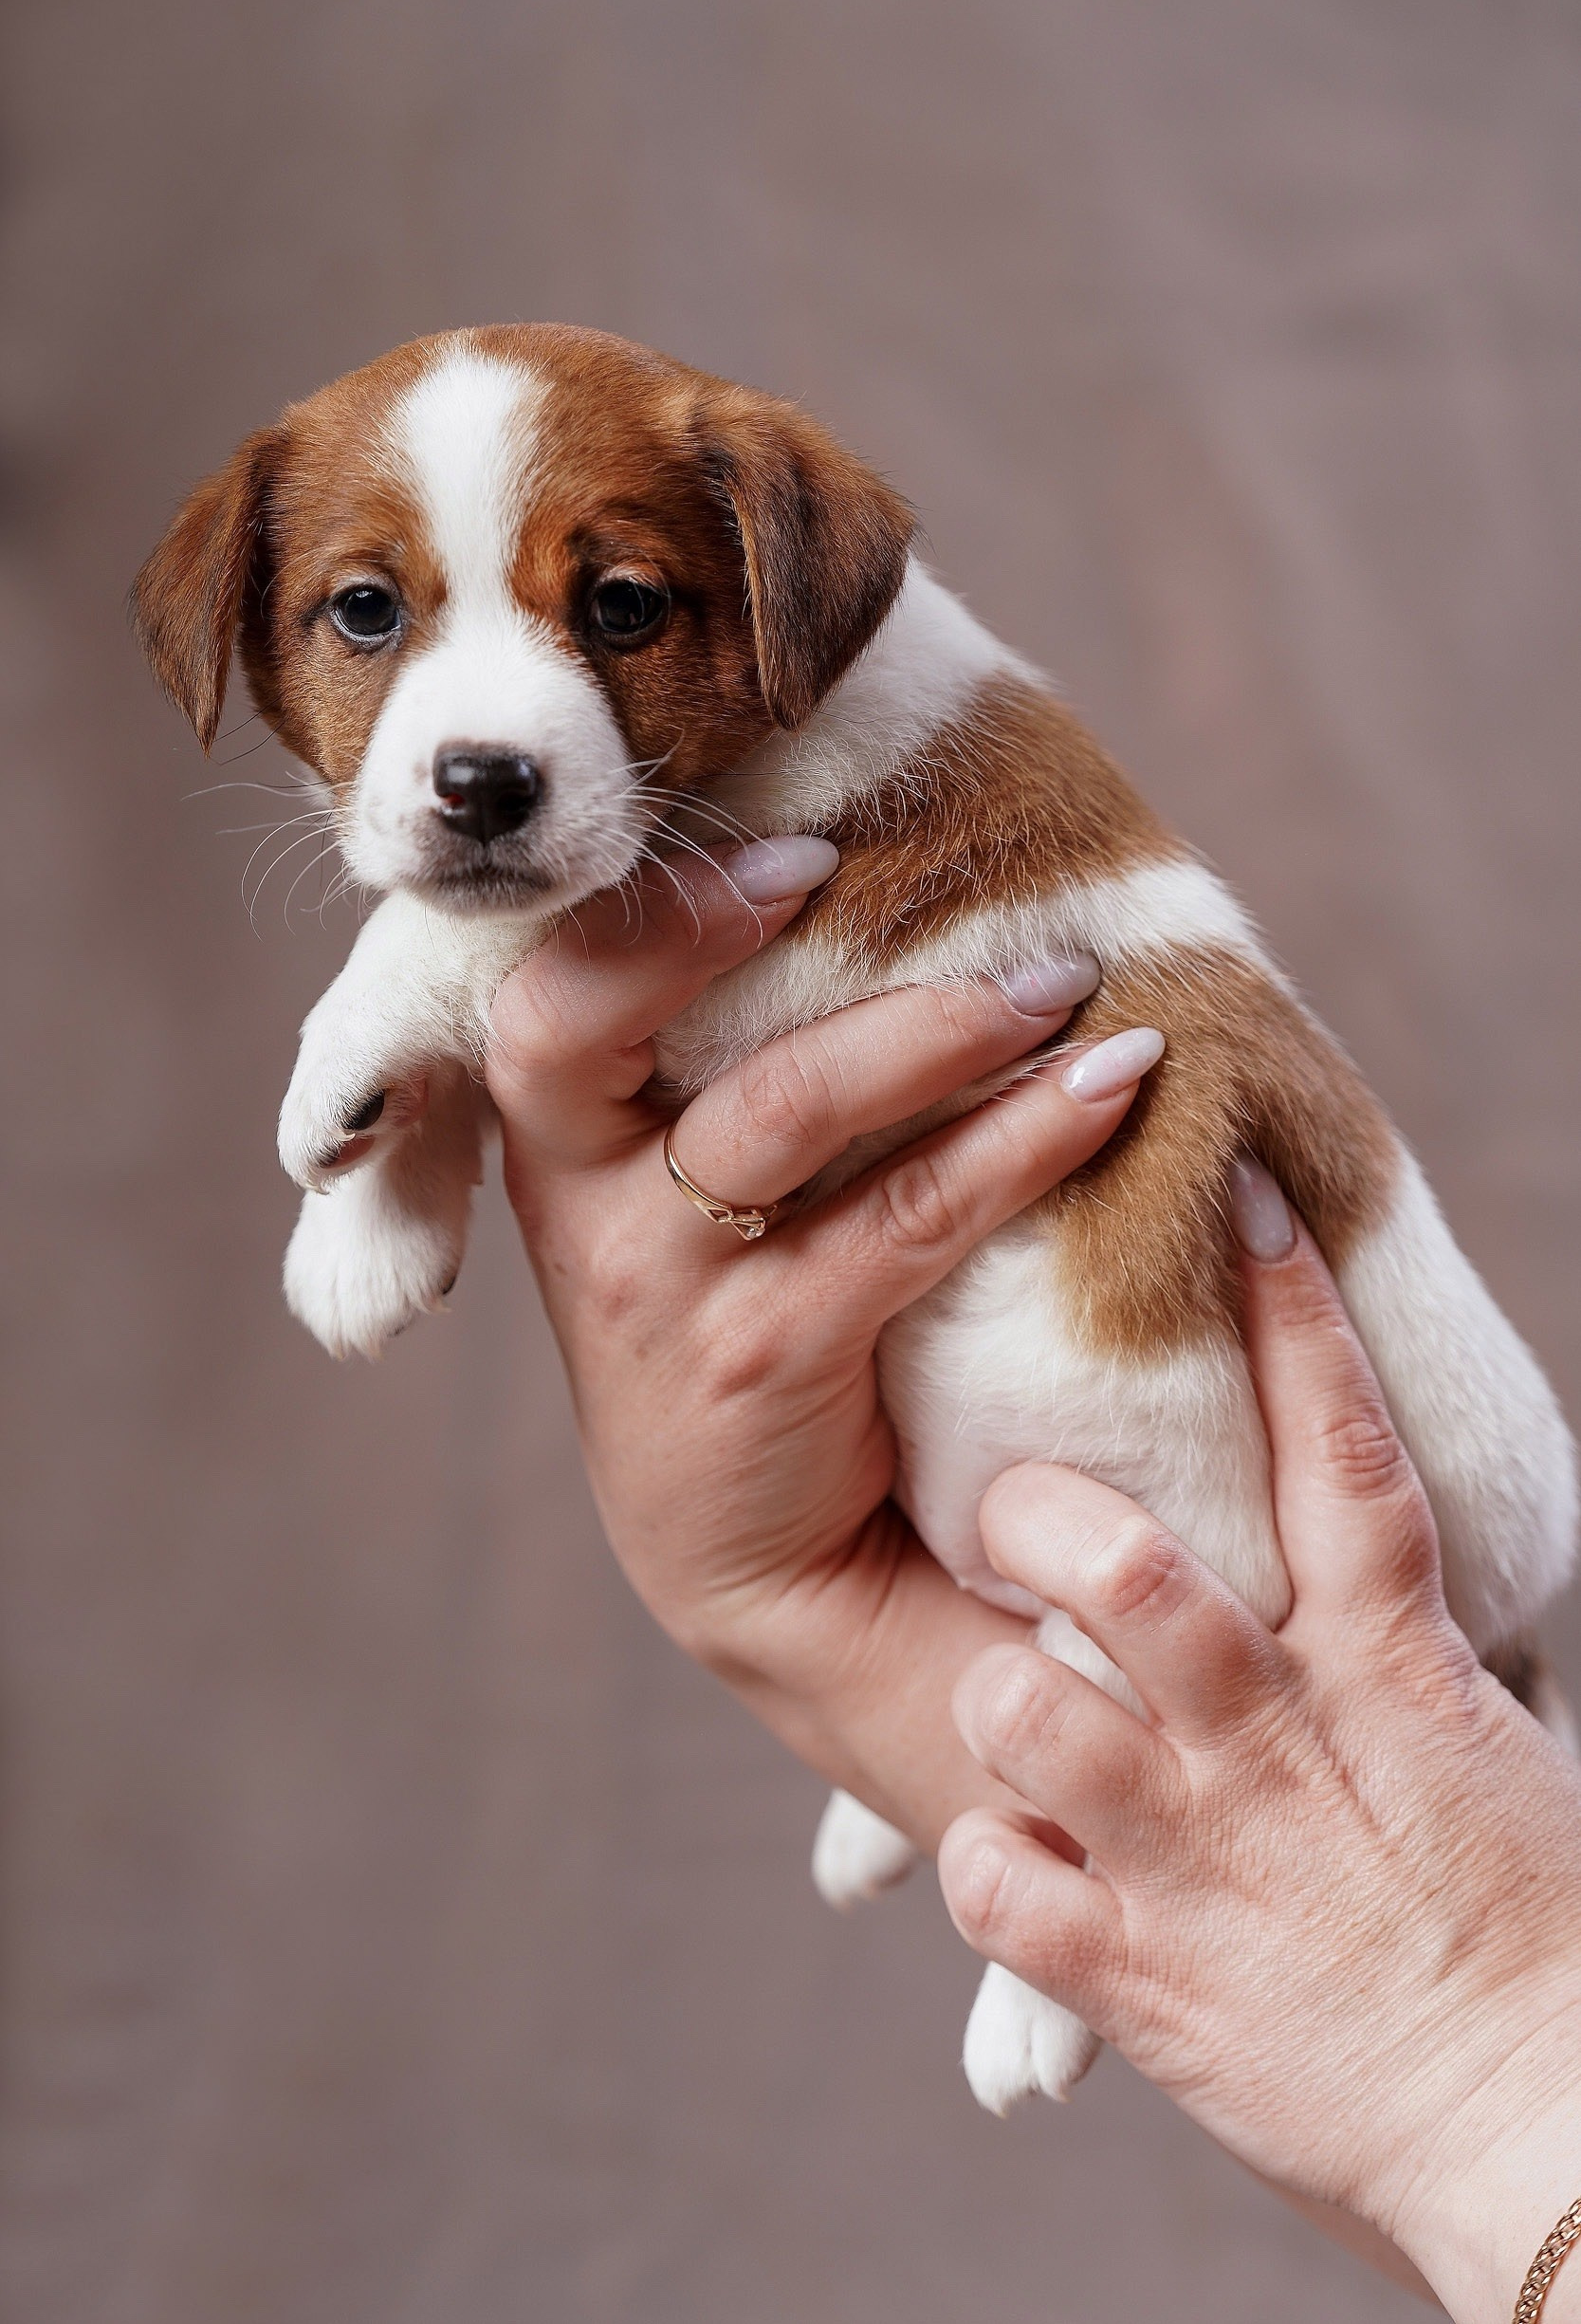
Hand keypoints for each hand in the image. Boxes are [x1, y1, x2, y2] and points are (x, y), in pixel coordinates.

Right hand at [485, 835, 1155, 1845]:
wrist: (769, 1572)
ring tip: (1061, 982)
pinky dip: (1017, 1141)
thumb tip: (867, 890)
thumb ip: (722, 1082)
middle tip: (854, 864)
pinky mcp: (765, 1361)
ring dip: (932, 1025)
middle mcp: (584, 1211)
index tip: (779, 849)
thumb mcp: (687, 1214)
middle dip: (708, 925)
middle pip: (586, 1027)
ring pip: (777, 1110)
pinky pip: (904, 1219)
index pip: (538, 997)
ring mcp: (663, 1291)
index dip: (636, 912)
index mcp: (559, 1150)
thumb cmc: (753, 1341)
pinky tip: (1108, 1093)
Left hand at [938, 1176, 1580, 2322]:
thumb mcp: (1458, 1734)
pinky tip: (1003, 1854)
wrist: (1533, 2115)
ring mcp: (1198, 1862)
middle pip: (1134, 1576)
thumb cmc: (1506, 1911)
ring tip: (998, 1697)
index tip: (1237, 1192)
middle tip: (1010, 1502)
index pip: (1340, 1460)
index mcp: (1382, 1673)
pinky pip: (998, 1889)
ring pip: (1025, 1715)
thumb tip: (1312, 1507)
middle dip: (1045, 1517)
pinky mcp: (1140, 1980)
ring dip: (990, 1694)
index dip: (1290, 1319)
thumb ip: (1372, 1626)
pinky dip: (980, 1862)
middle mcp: (1276, 1747)